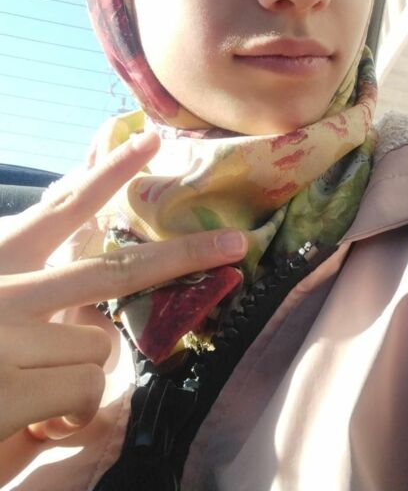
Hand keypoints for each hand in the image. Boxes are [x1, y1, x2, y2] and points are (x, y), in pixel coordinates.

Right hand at [0, 131, 247, 442]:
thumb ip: (26, 263)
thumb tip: (73, 232)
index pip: (62, 206)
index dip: (110, 171)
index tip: (151, 140)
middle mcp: (7, 290)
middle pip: (114, 270)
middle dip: (182, 255)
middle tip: (236, 244)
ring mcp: (9, 337)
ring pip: (98, 348)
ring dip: (77, 370)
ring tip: (24, 382)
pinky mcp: (10, 386)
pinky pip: (82, 392)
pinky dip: (66, 409)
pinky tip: (23, 414)